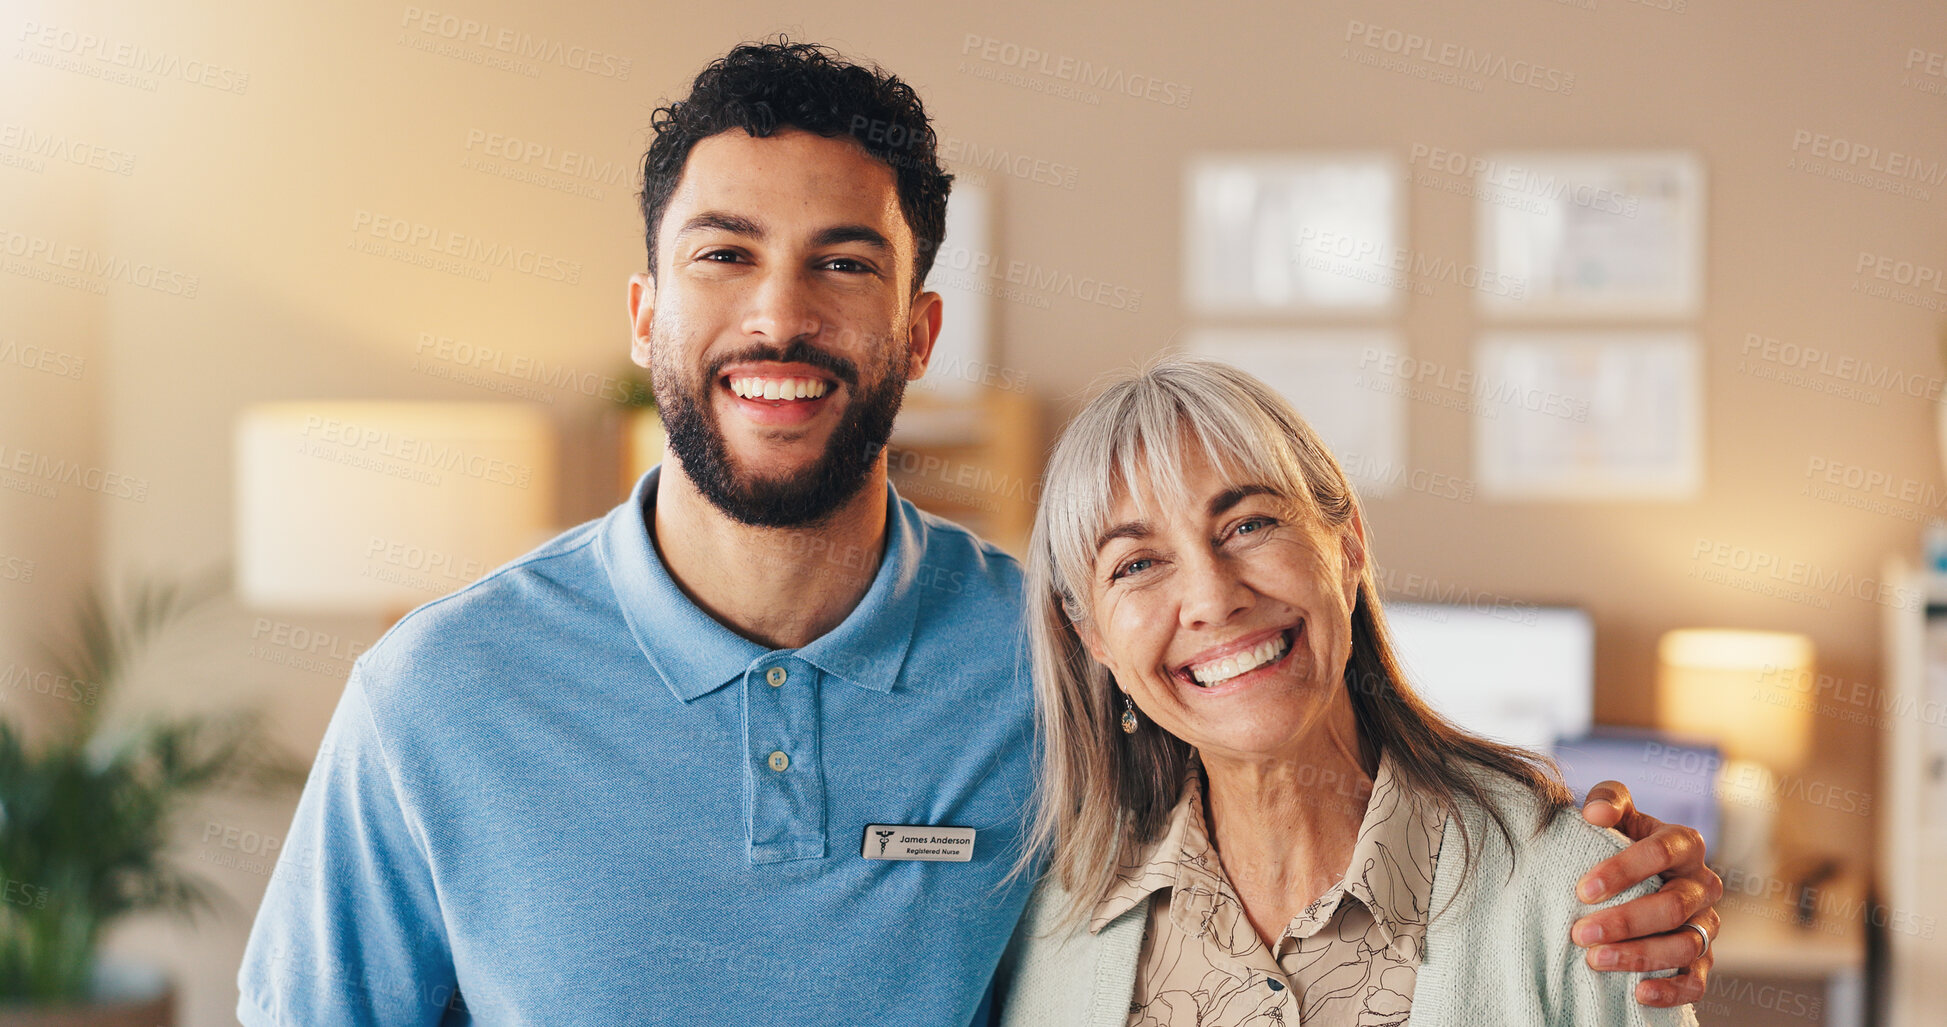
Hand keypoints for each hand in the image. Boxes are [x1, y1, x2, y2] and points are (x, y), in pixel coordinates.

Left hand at [1571, 780, 1721, 1006]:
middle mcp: (1702, 884)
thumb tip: (1596, 813)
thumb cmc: (1619, 838)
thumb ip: (1608, 800)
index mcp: (1685, 843)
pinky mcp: (1702, 959)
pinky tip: (1638, 993)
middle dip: (1625, 921)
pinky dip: (1672, 990)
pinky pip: (1697, 981)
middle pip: (1673, 906)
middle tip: (1580, 932)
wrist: (1631, 875)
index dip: (1623, 871)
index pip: (1662, 852)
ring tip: (1594, 959)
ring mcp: (1706, 924)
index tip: (1583, 890)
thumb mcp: (1615, 811)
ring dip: (1640, 956)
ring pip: (1685, 945)